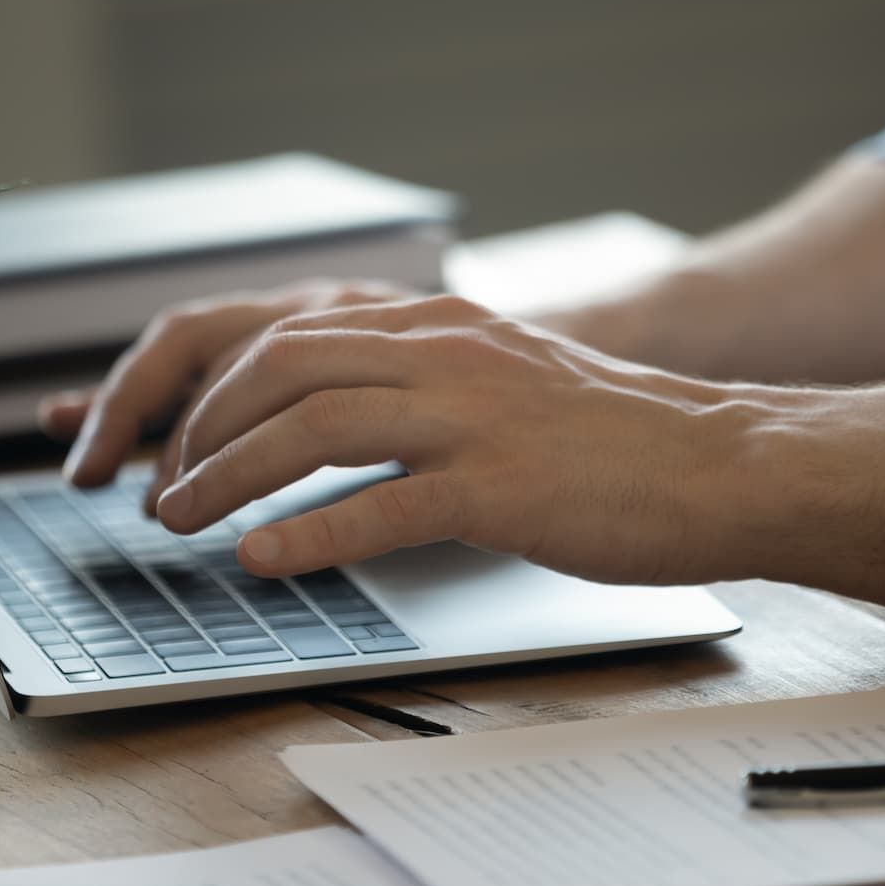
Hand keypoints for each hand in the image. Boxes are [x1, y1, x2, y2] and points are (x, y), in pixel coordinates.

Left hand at [149, 293, 782, 583]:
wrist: (720, 463)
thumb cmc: (613, 438)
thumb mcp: (503, 379)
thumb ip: (418, 383)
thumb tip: (326, 423)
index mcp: (438, 325)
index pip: (289, 335)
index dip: (214, 389)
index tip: (178, 442)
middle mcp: (445, 352)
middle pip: (281, 368)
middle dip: (201, 430)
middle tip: (164, 490)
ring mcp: (472, 416)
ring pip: (312, 427)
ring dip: (228, 477)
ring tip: (183, 523)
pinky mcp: (500, 486)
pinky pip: (380, 505)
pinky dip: (307, 534)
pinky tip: (262, 560)